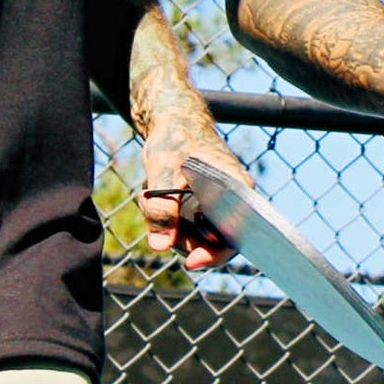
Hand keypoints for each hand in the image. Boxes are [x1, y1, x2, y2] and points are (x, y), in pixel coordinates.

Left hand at [138, 109, 251, 272]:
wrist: (174, 121)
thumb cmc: (174, 139)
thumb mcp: (163, 170)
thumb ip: (161, 208)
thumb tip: (160, 247)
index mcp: (237, 190)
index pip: (236, 236)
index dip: (215, 255)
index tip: (190, 262)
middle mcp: (233, 202)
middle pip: (210, 243)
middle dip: (175, 235)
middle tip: (146, 205)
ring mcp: (218, 208)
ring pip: (193, 238)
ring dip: (166, 226)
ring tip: (146, 195)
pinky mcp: (203, 210)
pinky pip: (186, 229)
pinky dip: (167, 221)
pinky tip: (150, 196)